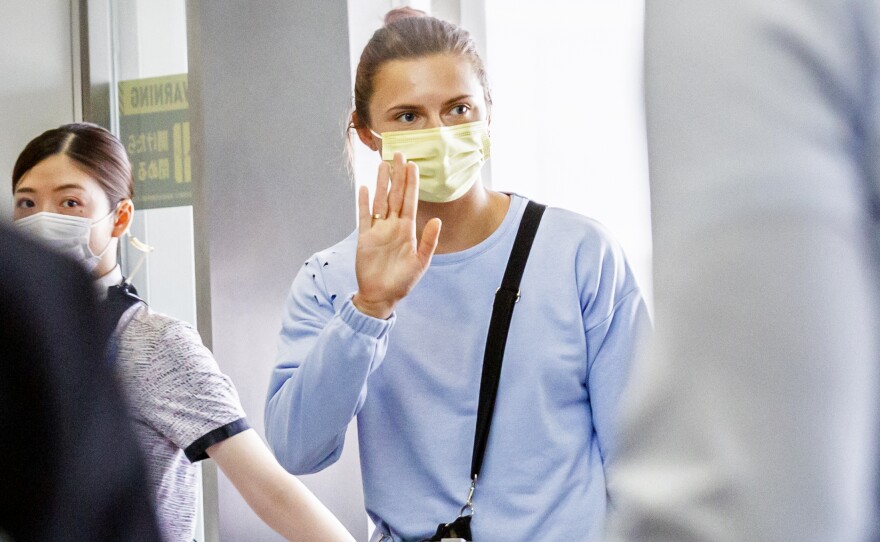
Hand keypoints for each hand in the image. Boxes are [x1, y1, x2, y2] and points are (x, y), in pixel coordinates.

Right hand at [353, 152, 441, 318]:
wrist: (381, 295)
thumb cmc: (402, 281)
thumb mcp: (420, 262)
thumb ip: (429, 240)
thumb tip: (437, 219)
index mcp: (407, 230)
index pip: (409, 201)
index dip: (411, 183)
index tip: (413, 166)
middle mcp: (393, 226)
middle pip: (394, 195)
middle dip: (397, 176)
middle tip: (398, 154)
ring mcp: (378, 230)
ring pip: (380, 201)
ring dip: (381, 183)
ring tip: (383, 165)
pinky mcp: (364, 237)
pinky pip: (364, 216)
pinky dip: (364, 202)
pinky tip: (365, 188)